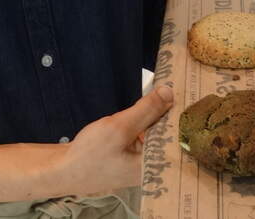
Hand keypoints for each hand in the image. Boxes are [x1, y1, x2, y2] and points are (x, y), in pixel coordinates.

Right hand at [53, 85, 173, 196]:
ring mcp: (144, 161)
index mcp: (155, 166)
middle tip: (178, 85)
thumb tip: (169, 92)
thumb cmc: (89, 155)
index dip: (185, 113)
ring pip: (159, 132)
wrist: (64, 169)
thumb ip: (146, 111)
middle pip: (171, 133)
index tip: (189, 91)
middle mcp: (154, 166)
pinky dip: (147, 121)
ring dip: (159, 114)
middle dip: (172, 111)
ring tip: (166, 90)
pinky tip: (149, 105)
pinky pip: (148, 135)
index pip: (179, 137)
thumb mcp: (119, 128)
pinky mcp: (135, 156)